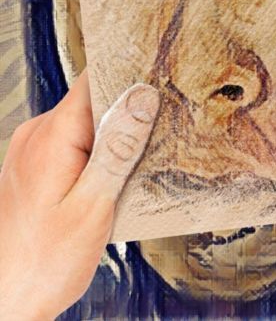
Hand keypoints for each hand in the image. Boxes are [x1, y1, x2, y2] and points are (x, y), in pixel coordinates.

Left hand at [0, 72, 159, 319]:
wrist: (6, 302)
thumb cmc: (44, 263)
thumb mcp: (94, 205)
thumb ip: (119, 147)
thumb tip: (141, 97)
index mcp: (50, 137)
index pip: (94, 80)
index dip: (130, 74)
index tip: (162, 76)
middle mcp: (36, 134)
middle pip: (92, 100)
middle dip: (127, 112)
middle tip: (159, 130)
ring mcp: (31, 148)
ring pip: (85, 121)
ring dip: (113, 135)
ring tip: (134, 160)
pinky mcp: (34, 164)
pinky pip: (73, 140)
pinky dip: (96, 151)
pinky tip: (111, 176)